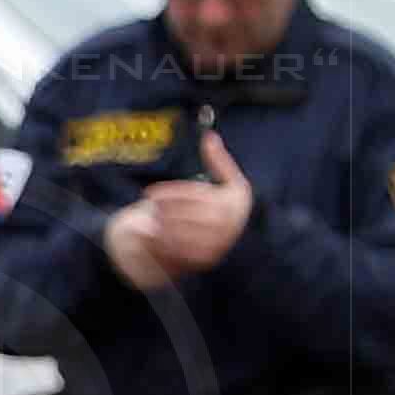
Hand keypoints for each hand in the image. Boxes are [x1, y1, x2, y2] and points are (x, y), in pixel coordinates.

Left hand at [107, 140, 252, 286]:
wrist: (246, 241)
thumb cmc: (232, 206)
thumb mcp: (232, 182)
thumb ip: (220, 161)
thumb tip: (209, 136)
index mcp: (229, 202)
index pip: (191, 196)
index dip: (167, 193)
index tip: (149, 193)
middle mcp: (224, 224)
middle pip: (181, 215)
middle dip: (161, 210)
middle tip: (149, 207)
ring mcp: (215, 243)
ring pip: (176, 233)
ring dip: (159, 225)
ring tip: (152, 220)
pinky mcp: (206, 259)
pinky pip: (177, 250)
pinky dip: (161, 243)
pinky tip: (154, 235)